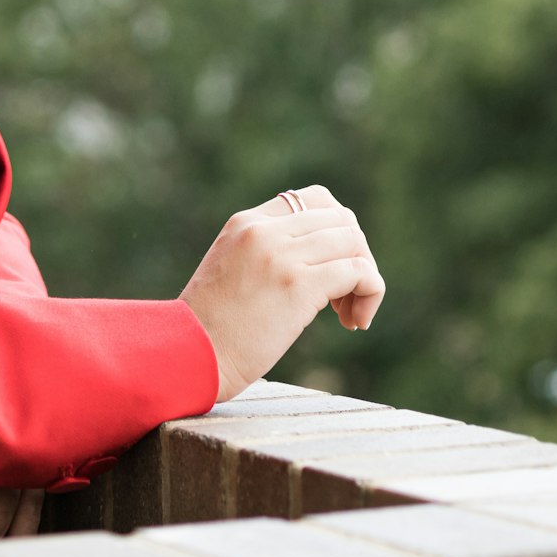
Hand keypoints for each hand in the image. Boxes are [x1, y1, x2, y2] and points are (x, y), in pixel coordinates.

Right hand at [178, 184, 385, 402]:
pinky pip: (358, 272)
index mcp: (245, 222)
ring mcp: (281, 255)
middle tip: (345, 297)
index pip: (312, 200)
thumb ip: (264, 255)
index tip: (328, 270)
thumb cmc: (206, 329)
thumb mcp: (230, 271)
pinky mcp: (298, 285)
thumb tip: (314, 267)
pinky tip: (355, 323)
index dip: (334, 233)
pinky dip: (370, 293)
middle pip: (341, 219)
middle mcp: (264, 230)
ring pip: (353, 243)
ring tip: (350, 314)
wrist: (186, 356)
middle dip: (355, 255)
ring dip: (365, 277)